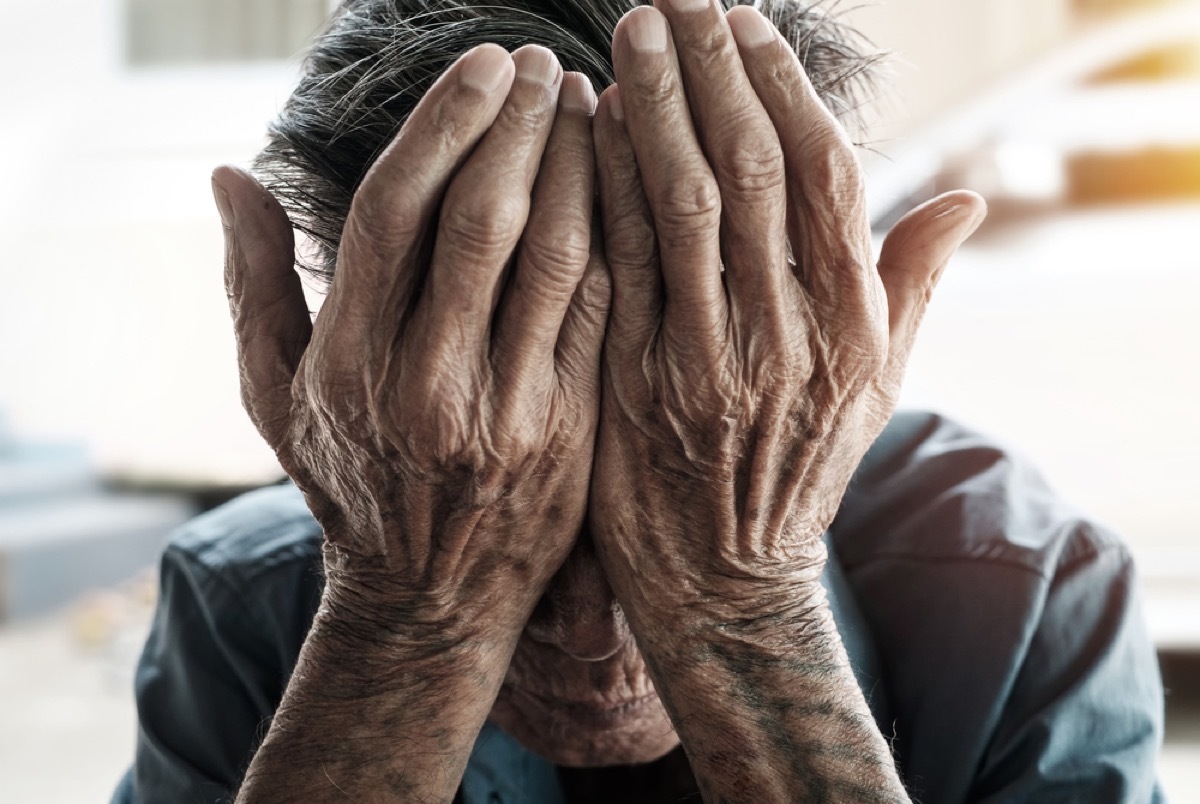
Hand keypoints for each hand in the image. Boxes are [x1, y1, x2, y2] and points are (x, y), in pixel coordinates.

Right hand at [215, 44, 608, 644]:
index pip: (394, 214)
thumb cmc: (349, 485)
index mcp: (348, 365)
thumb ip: (254, 284)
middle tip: (542, 63)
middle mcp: (425, 387)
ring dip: (576, 167)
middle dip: (517, 127)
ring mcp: (506, 413)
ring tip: (587, 103)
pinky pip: (601, 311)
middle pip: (479, 222)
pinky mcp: (571, 432)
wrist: (430, 601)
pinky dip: (616, 236)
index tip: (482, 64)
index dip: (443, 125)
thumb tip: (226, 176)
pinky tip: (623, 183)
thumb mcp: (276, 397)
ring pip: (553, 258)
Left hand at [590, 3, 985, 619]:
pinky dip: (601, 189)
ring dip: (651, 110)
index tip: (745, 23)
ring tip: (629, 37)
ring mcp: (706, 362)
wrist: (726, 583)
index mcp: (852, 325)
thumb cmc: (799, 472)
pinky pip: (616, 266)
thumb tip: (969, 196)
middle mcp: (786, 336)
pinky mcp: (634, 385)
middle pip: (748, 171)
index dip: (782, 87)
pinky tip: (582, 129)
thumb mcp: (876, 390)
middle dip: (710, 73)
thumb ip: (910, 288)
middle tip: (676, 1)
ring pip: (680, 206)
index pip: (822, 175)